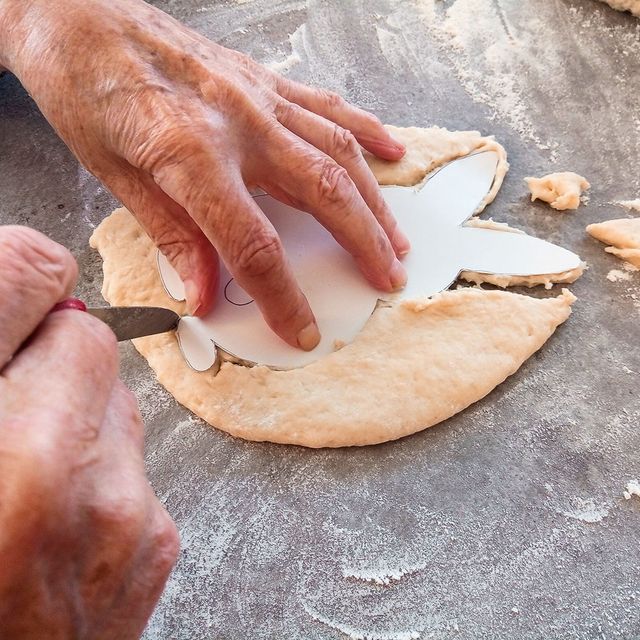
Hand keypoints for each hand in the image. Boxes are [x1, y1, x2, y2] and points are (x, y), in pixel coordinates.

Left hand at [0, 0, 408, 350]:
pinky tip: (390, 155)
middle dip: (362, 244)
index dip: (283, 296)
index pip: (254, 244)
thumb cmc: (86, 90)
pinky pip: (328, 106)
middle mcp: (238, 123)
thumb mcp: (116, 177)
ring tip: (395, 239)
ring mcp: (257, 97)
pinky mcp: (263, 80)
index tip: (302, 328)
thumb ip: (173, 237)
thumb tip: (204, 294)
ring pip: (338, 151)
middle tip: (387, 279)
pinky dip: (366, 132)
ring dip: (373, 201)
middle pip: (322, 193)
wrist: (80, 16)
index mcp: (192, 154)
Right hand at [0, 226, 178, 638]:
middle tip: (11, 403)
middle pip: (88, 341)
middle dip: (50, 358)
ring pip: (118, 405)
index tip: (16, 295)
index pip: (27, 276)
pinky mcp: (156, 543)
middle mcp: (49, 466)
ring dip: (77, 422)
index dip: (18, 281)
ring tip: (25, 482)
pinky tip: (56, 525)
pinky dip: (102, 476)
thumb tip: (23, 293)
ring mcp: (117, 509)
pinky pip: (138, 465)